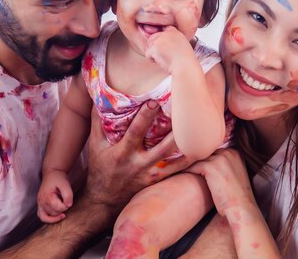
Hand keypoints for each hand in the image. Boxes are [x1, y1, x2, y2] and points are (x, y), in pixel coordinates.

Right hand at [37, 170, 73, 222]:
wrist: (52, 174)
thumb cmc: (58, 178)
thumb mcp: (65, 184)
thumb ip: (68, 195)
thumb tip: (69, 205)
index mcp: (47, 196)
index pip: (58, 208)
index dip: (66, 205)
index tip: (68, 199)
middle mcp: (41, 201)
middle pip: (54, 213)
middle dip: (62, 209)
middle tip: (65, 200)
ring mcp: (39, 204)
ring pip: (48, 216)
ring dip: (57, 213)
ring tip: (62, 206)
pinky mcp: (40, 205)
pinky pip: (42, 217)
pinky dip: (49, 219)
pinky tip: (58, 216)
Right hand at [78, 101, 193, 218]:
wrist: (105, 200)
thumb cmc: (100, 167)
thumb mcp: (95, 145)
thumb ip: (98, 121)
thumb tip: (99, 97)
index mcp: (123, 153)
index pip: (135, 133)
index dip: (144, 117)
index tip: (154, 101)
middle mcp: (139, 164)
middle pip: (161, 148)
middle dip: (173, 132)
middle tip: (185, 113)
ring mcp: (151, 174)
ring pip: (174, 161)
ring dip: (187, 146)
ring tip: (200, 129)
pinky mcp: (159, 180)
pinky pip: (177, 170)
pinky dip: (189, 159)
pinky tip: (202, 147)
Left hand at [145, 26, 194, 73]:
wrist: (184, 66)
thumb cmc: (184, 61)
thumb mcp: (181, 46)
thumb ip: (171, 41)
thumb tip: (160, 44)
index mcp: (175, 32)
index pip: (163, 30)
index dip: (161, 40)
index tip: (166, 49)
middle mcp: (167, 33)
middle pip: (153, 38)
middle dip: (155, 48)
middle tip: (165, 56)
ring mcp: (160, 39)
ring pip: (149, 46)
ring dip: (154, 54)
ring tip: (165, 59)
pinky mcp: (154, 46)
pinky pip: (148, 54)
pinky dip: (153, 60)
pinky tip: (162, 62)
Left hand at [186, 148, 256, 215]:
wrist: (241, 209)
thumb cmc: (236, 197)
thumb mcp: (233, 176)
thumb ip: (223, 166)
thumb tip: (207, 164)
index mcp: (236, 153)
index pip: (214, 151)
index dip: (205, 159)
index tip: (196, 165)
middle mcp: (229, 152)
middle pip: (206, 152)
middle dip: (197, 160)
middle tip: (185, 167)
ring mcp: (221, 159)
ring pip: (199, 158)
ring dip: (190, 165)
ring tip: (181, 170)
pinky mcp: (212, 167)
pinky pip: (194, 166)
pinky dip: (187, 171)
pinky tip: (182, 176)